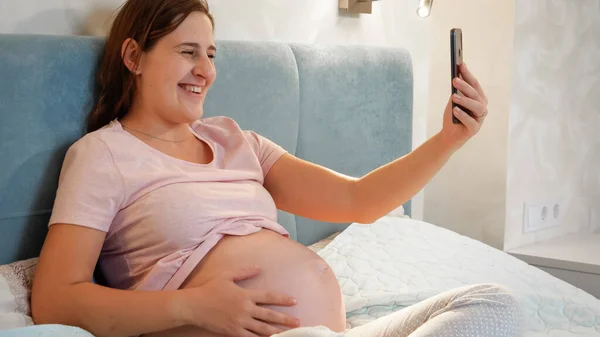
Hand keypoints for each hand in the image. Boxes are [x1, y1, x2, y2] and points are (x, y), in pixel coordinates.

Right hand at [177, 266, 300, 336]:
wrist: (194, 306)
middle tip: (298, 322)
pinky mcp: (233, 332)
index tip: (294, 301)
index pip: (268, 297)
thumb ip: (244, 272)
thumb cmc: (210, 289)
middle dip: (285, 319)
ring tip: (288, 334)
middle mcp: (245, 309)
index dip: (282, 299)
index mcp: (245, 295)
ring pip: (262, 329)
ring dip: (276, 331)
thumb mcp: (227, 275)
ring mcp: (239, 322)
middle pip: (269, 315)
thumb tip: (259, 268)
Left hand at [440, 62, 488, 149]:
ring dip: (465, 100)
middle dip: (465, 86)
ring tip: (454, 96)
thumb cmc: (453, 115)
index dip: (468, 74)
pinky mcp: (475, 129)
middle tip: (454, 80)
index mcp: (478, 98)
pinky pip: (471, 121)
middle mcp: (482, 107)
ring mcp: (480, 118)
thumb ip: (457, 91)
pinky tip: (455, 110)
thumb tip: (456, 76)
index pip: (474, 84)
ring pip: (476, 107)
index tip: (460, 65)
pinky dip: (463, 115)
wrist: (449, 135)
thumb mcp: (454, 101)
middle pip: (475, 95)